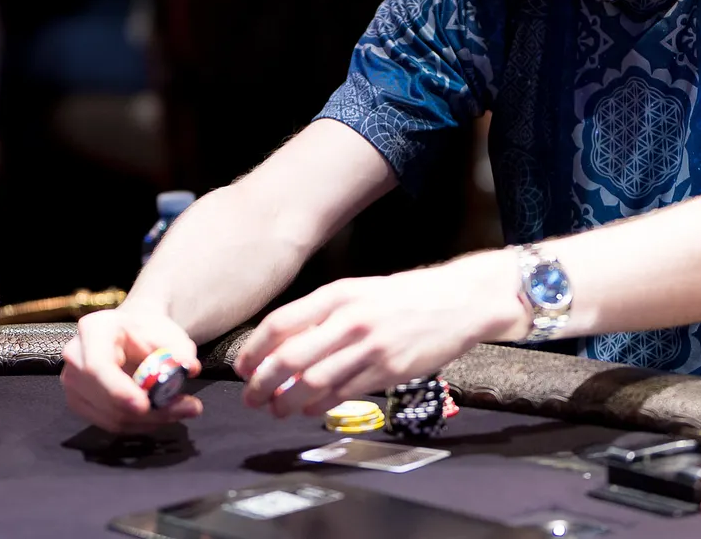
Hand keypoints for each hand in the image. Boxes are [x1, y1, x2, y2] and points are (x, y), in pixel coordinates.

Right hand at [61, 306, 202, 432]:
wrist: (132, 336)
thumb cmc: (149, 332)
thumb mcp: (169, 334)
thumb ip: (180, 350)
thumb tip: (190, 368)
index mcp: (94, 329)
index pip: (97, 366)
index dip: (118, 390)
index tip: (144, 405)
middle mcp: (75, 355)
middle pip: (106, 397)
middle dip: (149, 411)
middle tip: (188, 407)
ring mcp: (72, 382)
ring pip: (112, 417)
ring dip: (151, 420)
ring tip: (182, 408)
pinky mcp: (79, 403)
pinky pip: (111, 424)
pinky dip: (140, 424)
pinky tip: (161, 412)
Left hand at [234, 252, 519, 417]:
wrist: (459, 300)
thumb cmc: (405, 296)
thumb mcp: (358, 291)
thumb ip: (322, 313)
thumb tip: (282, 342)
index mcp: (337, 294)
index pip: (280, 323)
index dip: (253, 349)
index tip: (241, 366)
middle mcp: (350, 319)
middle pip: (290, 357)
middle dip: (262, 382)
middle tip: (250, 396)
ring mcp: (370, 347)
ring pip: (314, 382)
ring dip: (287, 401)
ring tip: (276, 408)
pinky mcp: (389, 371)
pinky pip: (344, 394)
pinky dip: (320, 405)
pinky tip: (310, 409)